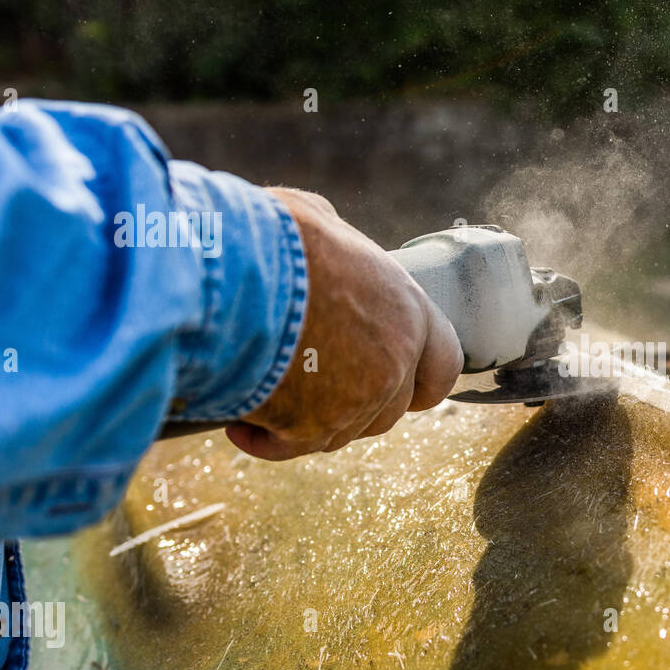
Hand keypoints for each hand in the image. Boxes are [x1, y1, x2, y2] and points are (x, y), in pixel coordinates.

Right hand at [226, 187, 462, 460]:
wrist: (225, 271)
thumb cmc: (267, 237)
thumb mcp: (317, 222)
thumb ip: (338, 255)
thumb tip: (327, 253)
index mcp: (407, 310)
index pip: (443, 367)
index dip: (419, 383)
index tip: (392, 384)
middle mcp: (394, 359)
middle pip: (388, 411)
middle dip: (353, 407)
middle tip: (311, 389)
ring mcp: (358, 397)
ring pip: (340, 433)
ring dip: (306, 422)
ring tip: (263, 394)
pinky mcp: (313, 426)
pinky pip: (291, 446)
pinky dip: (265, 440)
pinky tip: (240, 426)